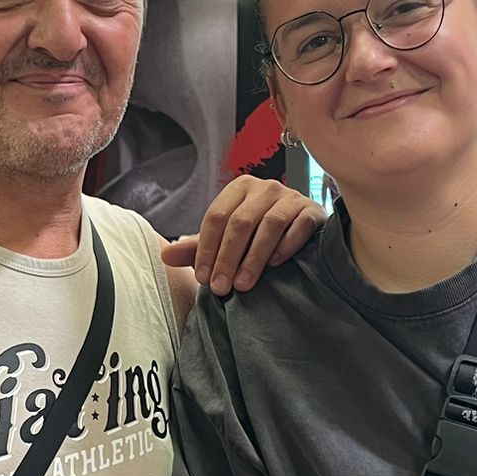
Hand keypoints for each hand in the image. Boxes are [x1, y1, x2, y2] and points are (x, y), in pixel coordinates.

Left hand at [164, 177, 324, 295]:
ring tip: (244, 285)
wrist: (303, 232)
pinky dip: (286, 246)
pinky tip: (275, 265)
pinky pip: (298, 226)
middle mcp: (265, 187)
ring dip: (254, 258)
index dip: (206, 249)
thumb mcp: (225, 241)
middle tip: (221, 288)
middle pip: (240, 222)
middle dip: (227, 258)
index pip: (216, 216)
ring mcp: (291, 197)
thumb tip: (164, 256)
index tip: (203, 279)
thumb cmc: (258, 237)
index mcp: (239, 189)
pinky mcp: (312, 211)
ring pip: (269, 224)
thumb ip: (197, 248)